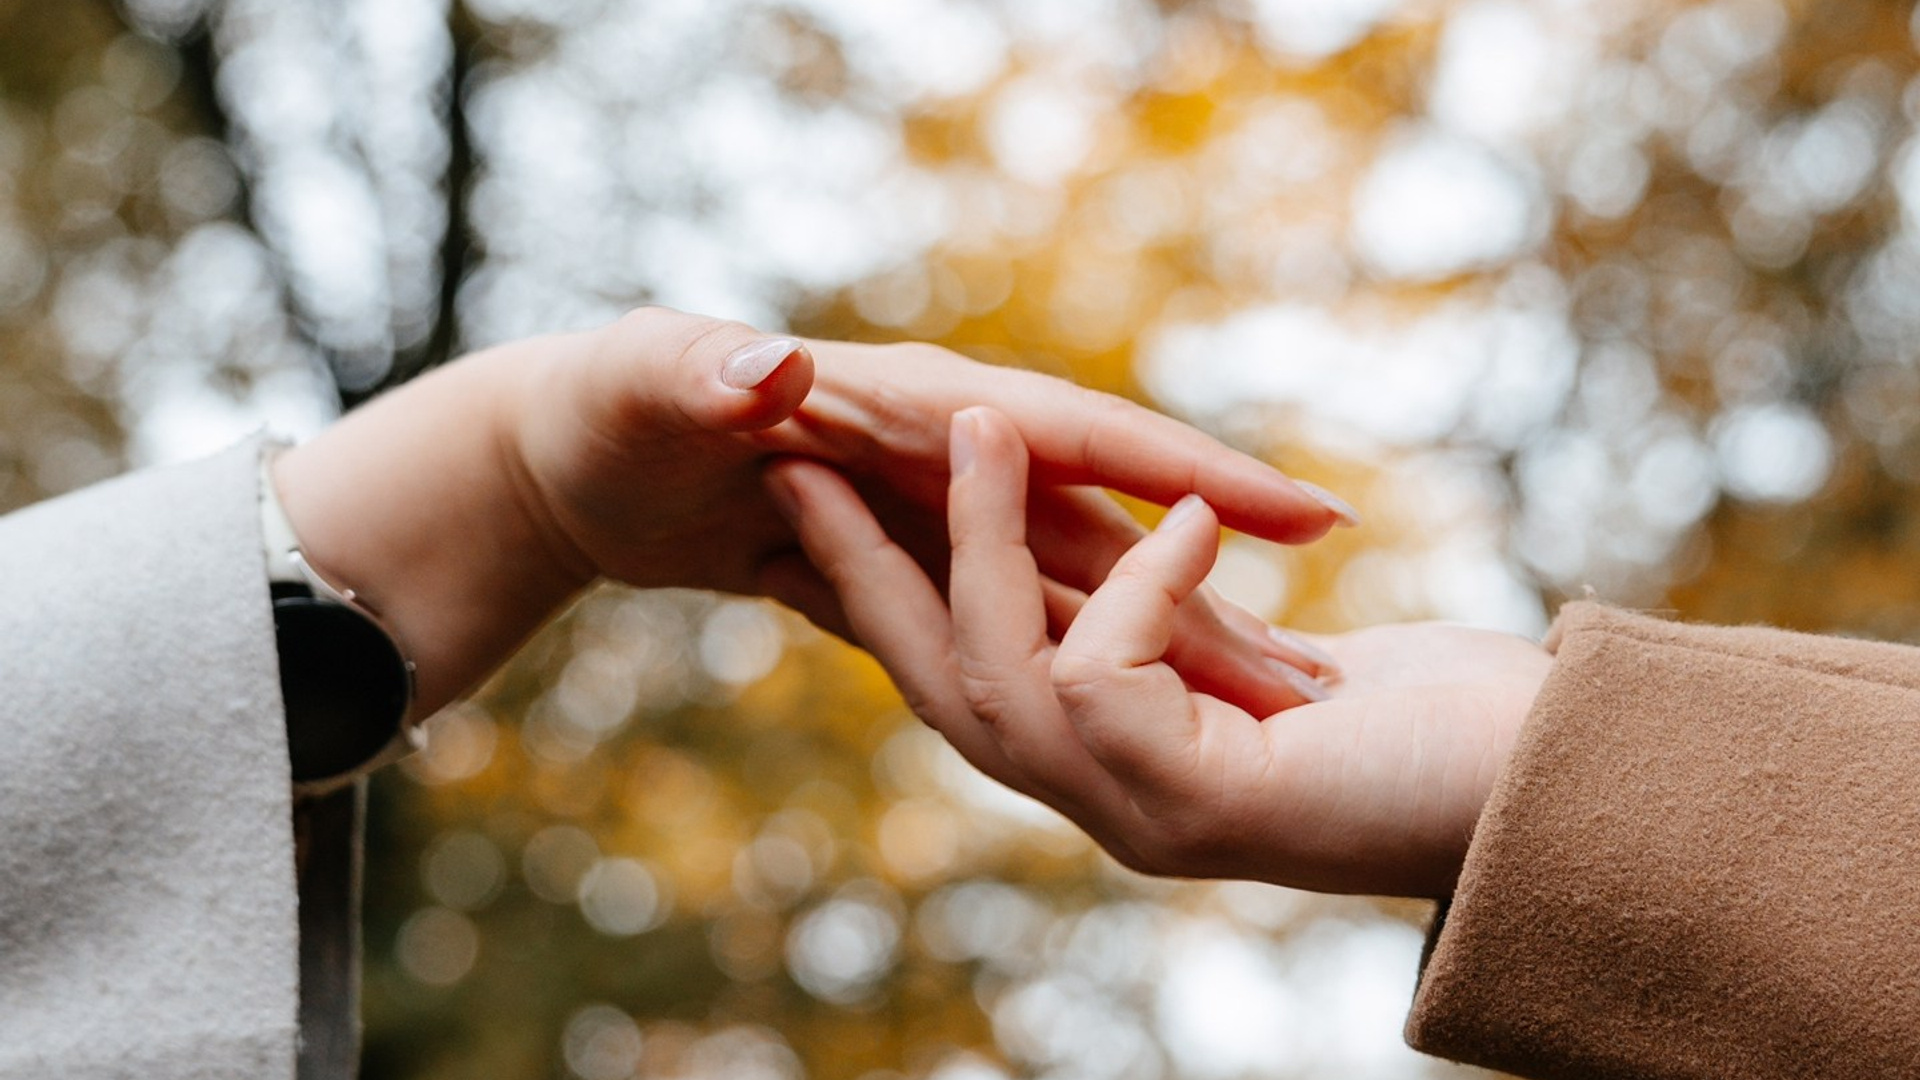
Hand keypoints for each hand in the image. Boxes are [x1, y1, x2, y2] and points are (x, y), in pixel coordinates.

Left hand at [273, 308, 1350, 717]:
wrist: (568, 451)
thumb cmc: (605, 401)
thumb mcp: (644, 380)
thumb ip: (706, 372)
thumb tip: (777, 365)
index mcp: (913, 405)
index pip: (1078, 435)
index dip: (1196, 472)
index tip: (1314, 520)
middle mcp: (946, 457)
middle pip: (1107, 530)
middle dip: (1213, 601)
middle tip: (1321, 683)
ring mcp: (930, 512)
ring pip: (1070, 588)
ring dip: (1157, 649)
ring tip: (1252, 713)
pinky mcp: (902, 560)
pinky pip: (1009, 615)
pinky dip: (1072, 660)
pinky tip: (1130, 711)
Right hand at [767, 406, 1549, 897]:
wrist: (1567, 793)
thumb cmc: (1451, 719)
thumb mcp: (1280, 657)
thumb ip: (1195, 625)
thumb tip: (1156, 553)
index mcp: (1125, 764)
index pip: (972, 676)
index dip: (889, 594)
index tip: (827, 503)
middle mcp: (1114, 801)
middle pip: (941, 686)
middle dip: (862, 570)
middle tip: (796, 455)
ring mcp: (1148, 816)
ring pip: (997, 674)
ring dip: (973, 539)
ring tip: (973, 416)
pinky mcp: (1198, 805)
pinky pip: (1099, 670)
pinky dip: (1134, 580)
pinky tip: (1196, 523)